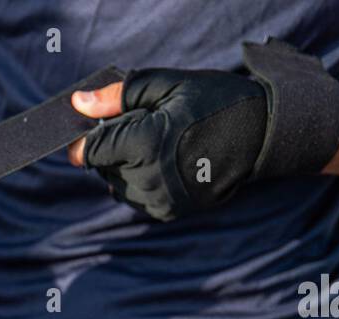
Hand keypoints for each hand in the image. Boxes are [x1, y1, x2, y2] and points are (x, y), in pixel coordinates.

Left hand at [68, 39, 338, 221]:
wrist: (260, 135)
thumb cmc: (214, 102)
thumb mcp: (168, 85)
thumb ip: (119, 95)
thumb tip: (78, 104)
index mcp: (143, 143)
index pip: (88, 152)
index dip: (85, 141)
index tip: (94, 130)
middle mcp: (147, 177)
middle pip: (102, 169)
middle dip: (112, 150)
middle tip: (144, 130)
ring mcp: (159, 199)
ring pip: (117, 187)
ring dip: (125, 169)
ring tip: (158, 148)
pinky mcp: (169, 212)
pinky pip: (136, 200)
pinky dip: (141, 184)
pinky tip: (165, 165)